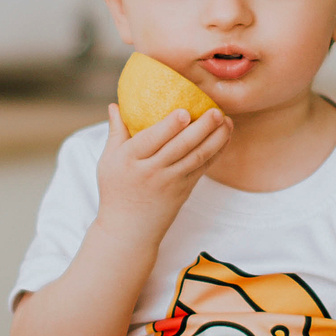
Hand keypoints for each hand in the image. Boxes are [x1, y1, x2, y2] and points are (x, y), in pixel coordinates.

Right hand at [94, 102, 229, 236]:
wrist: (128, 231)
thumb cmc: (116, 191)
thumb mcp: (108, 162)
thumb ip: (116, 132)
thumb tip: (114, 104)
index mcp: (129, 160)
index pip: (151, 139)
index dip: (170, 126)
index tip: (185, 111)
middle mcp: (151, 171)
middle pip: (180, 147)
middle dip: (201, 128)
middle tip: (216, 111)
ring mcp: (170, 182)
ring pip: (196, 157)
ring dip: (215, 139)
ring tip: (227, 121)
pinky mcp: (184, 190)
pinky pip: (202, 168)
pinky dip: (216, 152)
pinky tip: (225, 137)